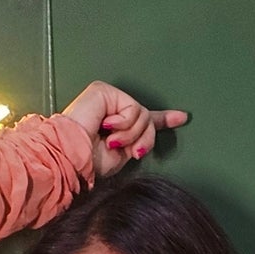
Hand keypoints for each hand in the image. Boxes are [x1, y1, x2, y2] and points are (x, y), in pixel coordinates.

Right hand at [59, 80, 188, 179]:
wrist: (72, 157)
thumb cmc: (90, 162)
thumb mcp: (122, 155)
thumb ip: (138, 141)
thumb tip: (152, 133)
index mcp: (116, 125)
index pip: (143, 119)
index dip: (164, 119)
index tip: (182, 117)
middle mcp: (112, 109)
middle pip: (147, 119)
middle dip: (144, 139)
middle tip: (132, 151)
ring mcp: (108, 98)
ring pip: (143, 115)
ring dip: (131, 135)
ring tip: (112, 141)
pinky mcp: (104, 91)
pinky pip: (132, 108)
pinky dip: (124, 124)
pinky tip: (106, 126)